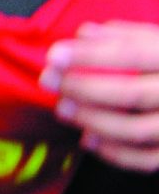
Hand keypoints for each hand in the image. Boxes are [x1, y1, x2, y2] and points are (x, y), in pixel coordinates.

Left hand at [43, 23, 158, 171]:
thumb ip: (125, 36)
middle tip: (48, 81)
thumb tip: (84, 34)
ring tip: (63, 109)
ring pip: (136, 130)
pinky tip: (88, 138)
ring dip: (93, 120)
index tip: (53, 55)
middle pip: (130, 93)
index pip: (131, 54)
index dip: (89, 55)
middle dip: (82, 88)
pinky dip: (115, 153)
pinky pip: (147, 159)